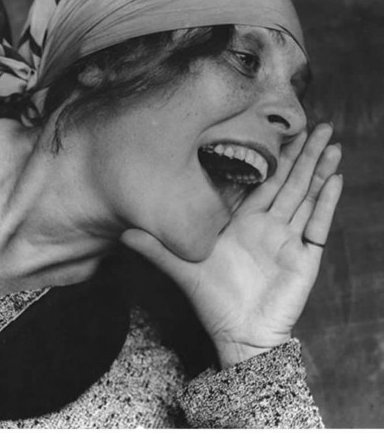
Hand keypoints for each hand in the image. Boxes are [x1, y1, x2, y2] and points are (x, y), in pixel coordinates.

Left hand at [121, 124, 342, 367]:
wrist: (238, 334)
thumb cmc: (212, 301)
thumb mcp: (182, 267)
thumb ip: (155, 248)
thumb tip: (122, 232)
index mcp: (244, 222)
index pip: (260, 181)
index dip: (270, 157)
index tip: (277, 131)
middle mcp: (268, 225)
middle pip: (288, 181)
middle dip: (302, 153)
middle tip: (316, 124)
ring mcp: (288, 239)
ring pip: (306, 196)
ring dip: (319, 169)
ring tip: (331, 142)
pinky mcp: (305, 257)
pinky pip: (318, 225)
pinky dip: (327, 202)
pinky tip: (336, 178)